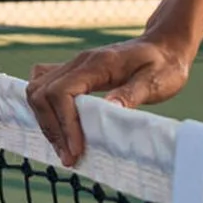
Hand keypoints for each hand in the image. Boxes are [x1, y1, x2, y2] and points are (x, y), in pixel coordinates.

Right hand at [25, 34, 193, 166]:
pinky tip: (56, 128)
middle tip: (69, 157)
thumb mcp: (156, 81)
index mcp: (97, 64)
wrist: (165, 46)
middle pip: (41, 92)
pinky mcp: (75, 72)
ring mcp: (74, 65)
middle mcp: (79, 62)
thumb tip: (110, 110)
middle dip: (51, 128)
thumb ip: (132, 94)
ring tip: (63, 148)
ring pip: (37, 90)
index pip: (62, 92)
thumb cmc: (164, 65)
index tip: (76, 149)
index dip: (64, 122)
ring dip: (45, 121)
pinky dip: (44, 109)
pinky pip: (44, 86)